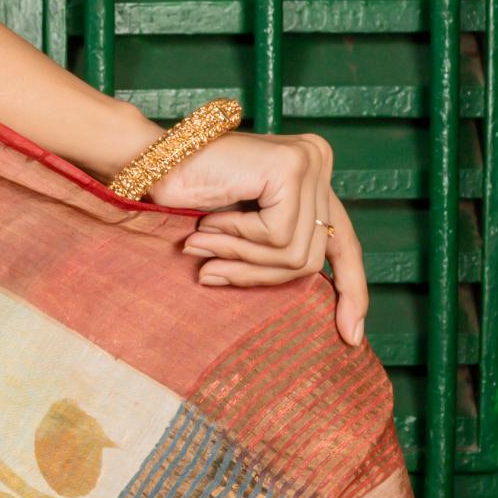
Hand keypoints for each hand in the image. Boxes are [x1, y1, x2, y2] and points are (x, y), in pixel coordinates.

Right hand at [150, 127, 369, 346]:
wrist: (146, 161)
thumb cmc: (188, 198)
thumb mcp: (244, 234)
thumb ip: (278, 255)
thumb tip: (320, 308)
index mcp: (314, 176)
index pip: (344, 243)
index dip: (352, 290)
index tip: (351, 336)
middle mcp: (319, 161)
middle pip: (313, 257)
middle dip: (259, 275)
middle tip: (210, 274)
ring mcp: (309, 161)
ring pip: (295, 254)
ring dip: (241, 259)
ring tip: (202, 244)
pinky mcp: (291, 167)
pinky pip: (277, 236)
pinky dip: (237, 239)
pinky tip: (208, 223)